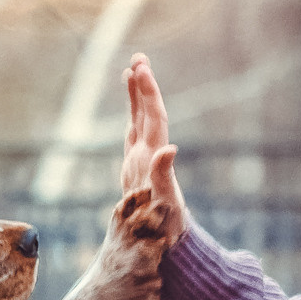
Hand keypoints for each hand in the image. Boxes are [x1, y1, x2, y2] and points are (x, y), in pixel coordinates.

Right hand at [118, 55, 186, 247]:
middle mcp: (151, 153)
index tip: (141, 70)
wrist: (168, 241)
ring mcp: (144, 158)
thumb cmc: (168, 226)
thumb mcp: (165, 203)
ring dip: (137, 95)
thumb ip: (164, 176)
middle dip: (143, 84)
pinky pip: (133, 133)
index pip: (153, 117)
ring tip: (132, 69)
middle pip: (148, 111)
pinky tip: (130, 105)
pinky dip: (131, 115)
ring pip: (140, 119)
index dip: (148, 93)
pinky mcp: (137, 166)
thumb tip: (170, 149)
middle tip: (138, 57)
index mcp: (155, 156)